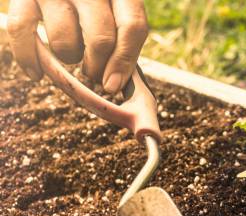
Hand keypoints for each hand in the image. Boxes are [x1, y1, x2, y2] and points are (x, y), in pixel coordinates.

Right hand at [7, 0, 147, 92]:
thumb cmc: (95, 2)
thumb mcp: (115, 9)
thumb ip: (123, 38)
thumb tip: (117, 83)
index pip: (132, 27)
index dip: (124, 62)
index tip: (113, 85)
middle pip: (101, 40)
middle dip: (98, 67)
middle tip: (94, 73)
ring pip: (64, 41)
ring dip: (69, 57)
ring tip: (72, 53)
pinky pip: (22, 31)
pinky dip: (29, 58)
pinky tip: (36, 74)